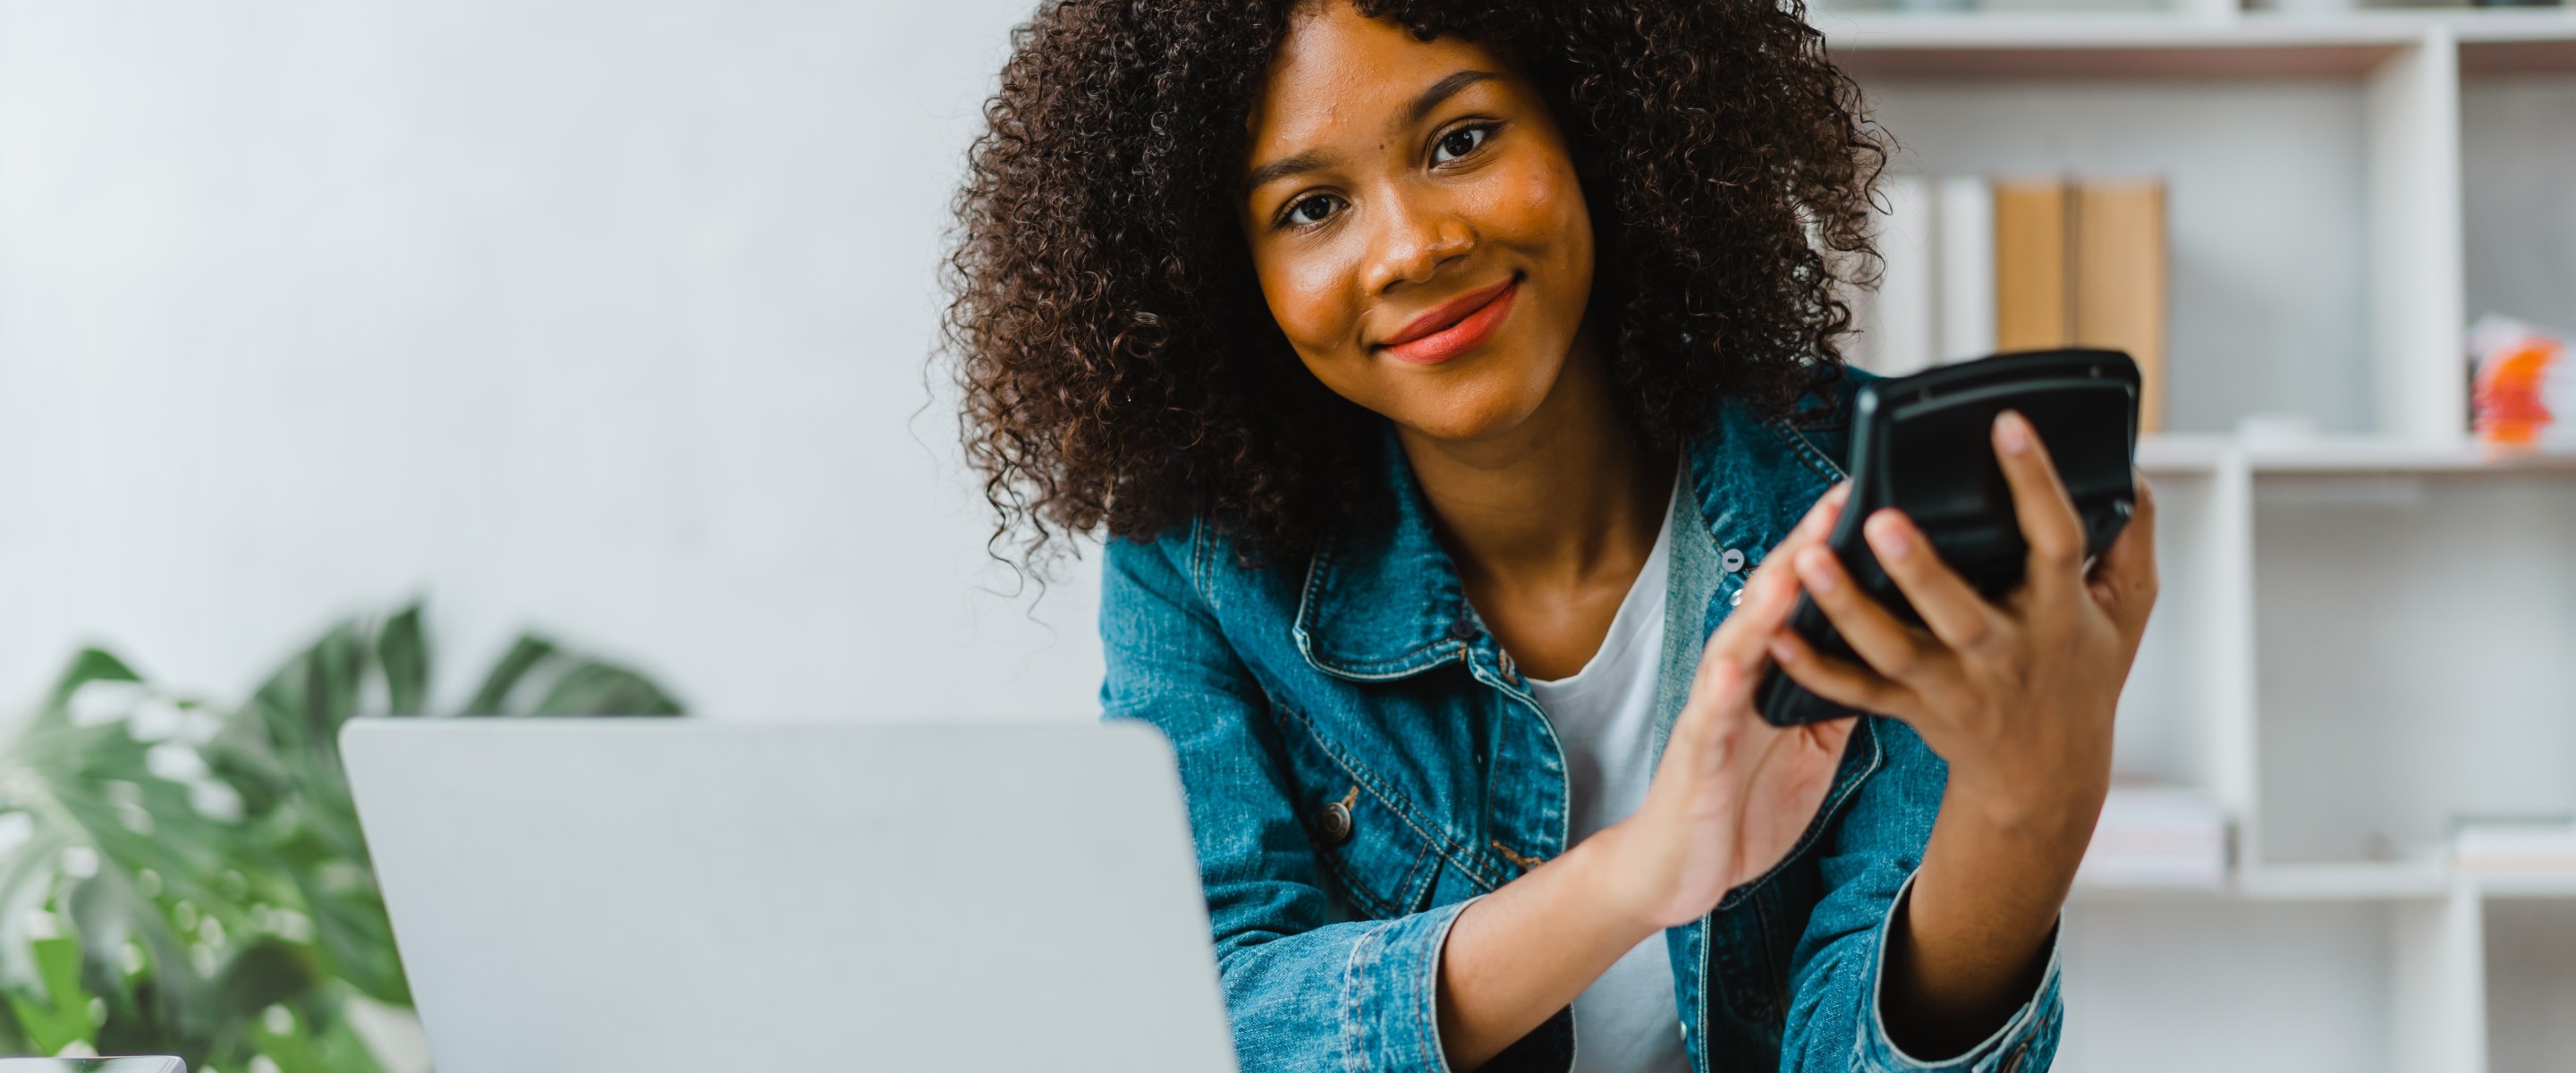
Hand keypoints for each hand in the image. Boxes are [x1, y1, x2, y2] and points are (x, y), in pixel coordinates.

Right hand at [1590, 484, 1858, 930]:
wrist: (1680, 866)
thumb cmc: (1743, 800)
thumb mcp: (1810, 742)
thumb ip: (1837, 694)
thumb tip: (1891, 652)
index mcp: (1770, 671)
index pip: (1800, 595)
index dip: (1830, 546)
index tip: (1866, 496)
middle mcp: (1738, 677)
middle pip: (1769, 600)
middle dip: (1803, 550)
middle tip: (1840, 502)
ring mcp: (1714, 710)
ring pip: (1738, 643)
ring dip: (1763, 604)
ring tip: (1794, 566)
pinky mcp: (1699, 753)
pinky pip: (1712, 717)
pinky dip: (1723, 689)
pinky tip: (1738, 666)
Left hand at [1767, 409, 2157, 835]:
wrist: (2048, 780)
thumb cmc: (2084, 676)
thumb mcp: (2127, 611)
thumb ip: (2130, 539)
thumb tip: (2127, 470)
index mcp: (2061, 614)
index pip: (2056, 541)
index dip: (2036, 482)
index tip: (2007, 424)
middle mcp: (2005, 653)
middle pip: (1960, 613)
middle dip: (1920, 569)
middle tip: (1881, 518)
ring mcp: (1955, 687)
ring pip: (1895, 651)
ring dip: (1850, 608)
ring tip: (1809, 560)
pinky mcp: (1913, 709)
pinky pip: (1858, 692)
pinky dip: (1815, 669)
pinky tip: (1777, 633)